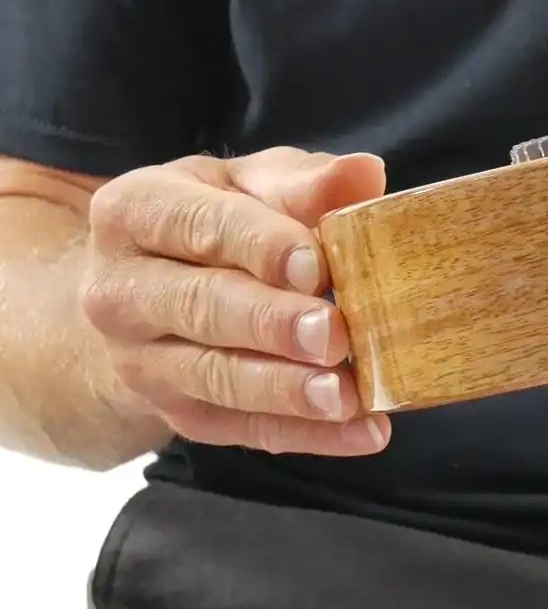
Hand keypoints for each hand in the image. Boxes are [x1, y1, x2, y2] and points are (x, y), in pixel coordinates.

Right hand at [79, 147, 392, 455]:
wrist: (147, 290)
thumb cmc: (218, 221)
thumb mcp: (250, 185)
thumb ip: (303, 182)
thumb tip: (365, 174)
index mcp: (135, 211)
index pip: (196, 225)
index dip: (258, 245)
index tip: (312, 264)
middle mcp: (121, 290)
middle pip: (200, 308)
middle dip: (270, 324)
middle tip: (332, 334)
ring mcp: (141, 360)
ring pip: (216, 378)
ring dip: (286, 390)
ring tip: (347, 395)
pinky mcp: (176, 412)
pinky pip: (242, 430)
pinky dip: (307, 434)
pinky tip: (363, 431)